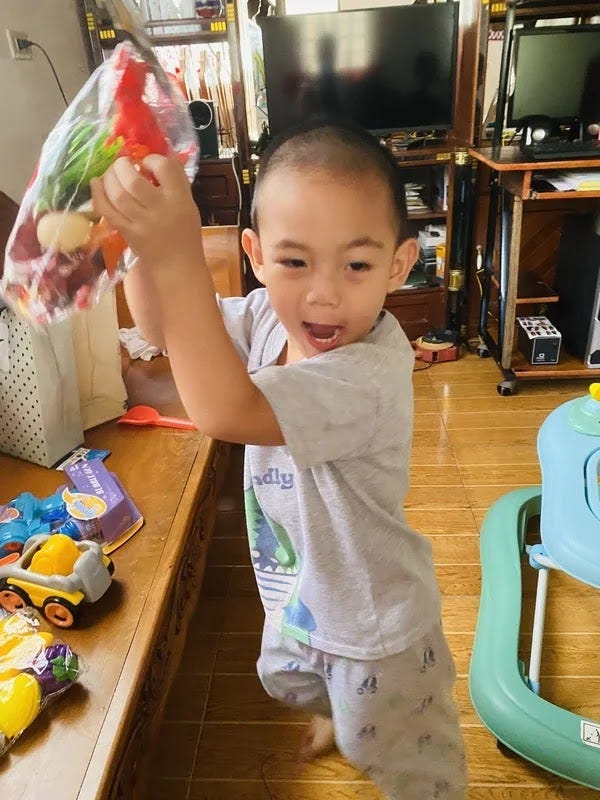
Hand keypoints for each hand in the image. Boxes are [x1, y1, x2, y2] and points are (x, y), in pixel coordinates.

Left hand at [90, 155, 202, 271]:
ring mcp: (141, 223)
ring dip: (109, 178)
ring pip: (117, 195)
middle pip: (133, 181)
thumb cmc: (185, 232)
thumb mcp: (188, 203)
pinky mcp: (127, 233)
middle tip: (123, 164)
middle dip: (123, 166)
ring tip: (111, 173)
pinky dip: (98, 194)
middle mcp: (160, 210)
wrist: (177, 265)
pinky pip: (107, 211)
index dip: (151, 159)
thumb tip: (160, 152)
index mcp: (179, 199)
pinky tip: (96, 183)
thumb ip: (176, 179)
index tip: (147, 163)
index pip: (164, 168)